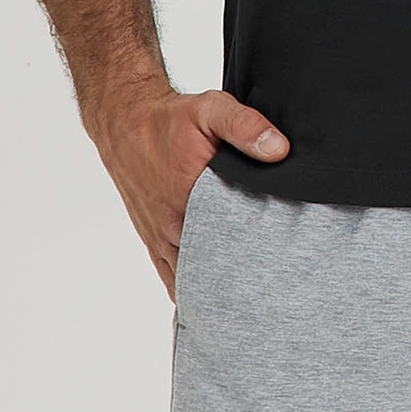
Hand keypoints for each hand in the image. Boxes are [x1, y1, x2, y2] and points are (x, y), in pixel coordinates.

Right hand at [89, 85, 289, 296]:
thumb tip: (279, 150)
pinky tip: (213, 301)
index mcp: (190, 201)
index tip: (285, 265)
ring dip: (218, 287)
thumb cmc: (170, 120)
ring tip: (252, 299)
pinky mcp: (154, 240)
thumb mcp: (212, 110)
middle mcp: (172, 227)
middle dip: (244, 277)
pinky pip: (172, 276)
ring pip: (193, 277)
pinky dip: (193, 288)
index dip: (260, 256)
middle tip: (277, 287)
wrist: (125, 124)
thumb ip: (246, 127)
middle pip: (215, 267)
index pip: (233, 243)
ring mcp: (161, 239)